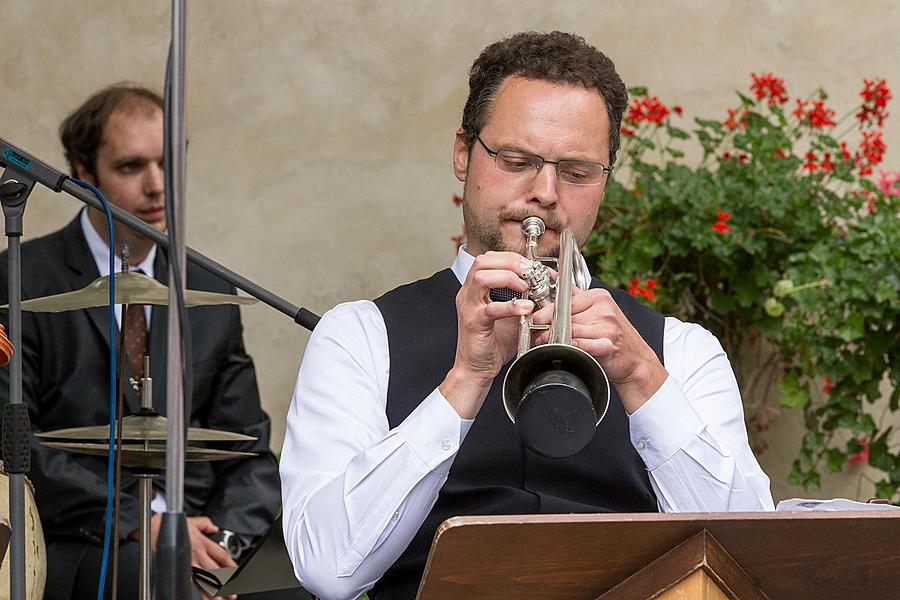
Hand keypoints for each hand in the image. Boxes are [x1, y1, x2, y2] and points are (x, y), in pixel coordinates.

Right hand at [130, 514, 237, 599]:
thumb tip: (214, 527)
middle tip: (232, 594)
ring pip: (204, 580)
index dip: (231, 565)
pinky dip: (197, 591)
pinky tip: (202, 598)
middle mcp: (198, 554)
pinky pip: (191, 583)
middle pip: (215, 571)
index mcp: (203, 542)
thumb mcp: (193, 520)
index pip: (222, 555)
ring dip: (213, 592)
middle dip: (225, 584)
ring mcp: (188, 563)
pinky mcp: (179, 569)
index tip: (236, 573)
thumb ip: (207, 524)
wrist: (153, 529)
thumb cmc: (171, 525)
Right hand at [440, 251, 533, 417]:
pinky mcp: (474, 323)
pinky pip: (491, 308)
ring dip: (508, 277)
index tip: (531, 266)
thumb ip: (522, 301)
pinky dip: (511, 306)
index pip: (489, 259)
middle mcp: (468, 294)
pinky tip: (526, 309)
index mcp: (475, 290)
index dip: (512, 258)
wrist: (476, 369)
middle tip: (530, 272)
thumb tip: (545, 290)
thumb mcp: (510, 316)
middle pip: (484, 261)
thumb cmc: (492, 344)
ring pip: (482, 277)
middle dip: (511, 262)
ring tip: (525, 287)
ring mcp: (469, 307)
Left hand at [532, 287, 666, 412]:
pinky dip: (569, 347)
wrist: (636, 360)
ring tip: (544, 343)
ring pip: (569, 329)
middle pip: (564, 314)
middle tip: (536, 333)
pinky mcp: (608, 344)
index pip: (565, 299)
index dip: (546, 310)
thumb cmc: (613, 337)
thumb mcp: (597, 311)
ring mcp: (607, 326)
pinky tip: (562, 350)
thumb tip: (553, 279)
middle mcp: (604, 309)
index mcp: (599, 297)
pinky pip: (581, 344)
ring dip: (553, 338)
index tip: (535, 318)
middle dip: (546, 325)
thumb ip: (576, 298)